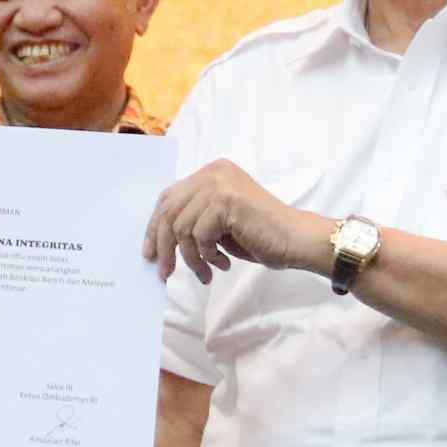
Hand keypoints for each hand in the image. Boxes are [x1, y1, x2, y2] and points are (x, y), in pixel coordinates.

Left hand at [145, 159, 323, 283]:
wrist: (296, 239)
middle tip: (165, 272)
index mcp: (210, 173)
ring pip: (181, 228)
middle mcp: (213, 173)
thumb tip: (157, 241)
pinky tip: (222, 264)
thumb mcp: (218, 223)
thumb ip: (193, 220)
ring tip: (204, 273)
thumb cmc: (260, 235)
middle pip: (169, 212)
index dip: (154, 227)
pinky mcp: (226, 201)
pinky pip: (199, 236)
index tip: (150, 253)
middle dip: (163, 246)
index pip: (169, 198)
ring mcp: (219, 185)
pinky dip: (206, 256)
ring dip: (191, 258)